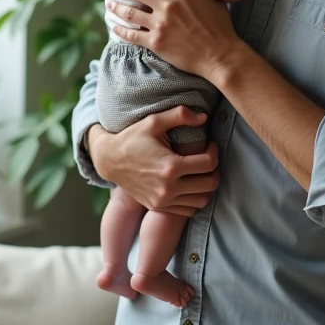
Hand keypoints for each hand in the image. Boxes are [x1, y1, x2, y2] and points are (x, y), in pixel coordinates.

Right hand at [87, 108, 219, 216]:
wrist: (109, 160)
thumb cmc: (132, 138)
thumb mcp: (153, 121)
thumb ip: (180, 115)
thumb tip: (204, 117)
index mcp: (170, 166)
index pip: (209, 163)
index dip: (215, 151)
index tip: (210, 144)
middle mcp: (168, 188)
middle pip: (210, 184)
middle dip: (215, 170)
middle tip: (208, 158)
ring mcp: (163, 201)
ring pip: (202, 201)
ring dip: (207, 186)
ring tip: (200, 172)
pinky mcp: (158, 207)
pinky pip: (188, 210)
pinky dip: (194, 198)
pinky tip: (189, 183)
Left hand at [103, 0, 244, 80]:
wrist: (220, 54)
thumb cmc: (219, 25)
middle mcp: (168, 4)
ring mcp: (160, 24)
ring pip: (128, 11)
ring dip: (115, 5)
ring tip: (108, 2)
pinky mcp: (156, 42)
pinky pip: (131, 34)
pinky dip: (119, 29)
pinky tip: (114, 26)